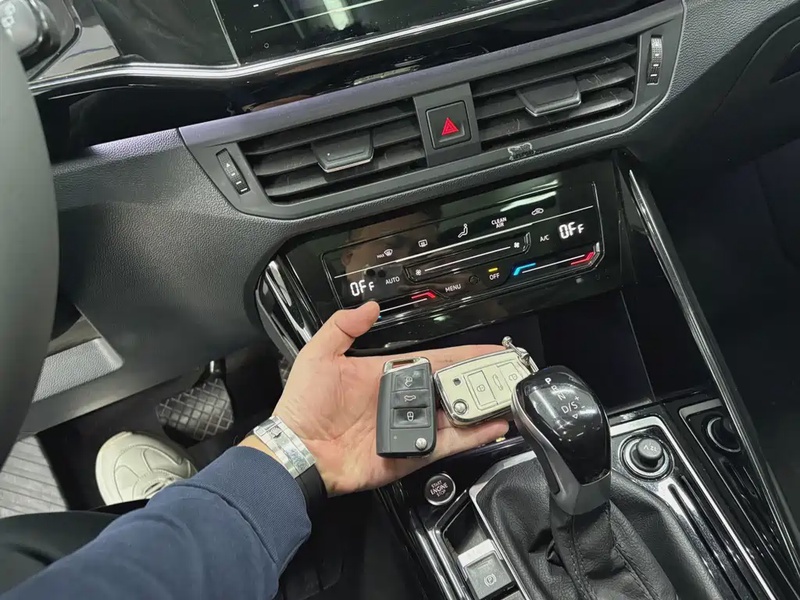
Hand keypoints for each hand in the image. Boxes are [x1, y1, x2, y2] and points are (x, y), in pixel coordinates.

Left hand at [242, 302, 508, 495]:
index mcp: (385, 375)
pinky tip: (494, 425)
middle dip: (478, 380)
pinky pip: (446, 444)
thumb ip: (342, 327)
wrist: (297, 451)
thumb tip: (368, 306)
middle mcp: (401, 402)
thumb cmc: (304, 406)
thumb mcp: (319, 356)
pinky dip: (472, 437)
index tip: (485, 351)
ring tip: (508, 397)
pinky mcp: (411, 454)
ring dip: (481, 407)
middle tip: (506, 373)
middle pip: (450, 388)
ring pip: (455, 416)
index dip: (461, 356)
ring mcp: (409, 428)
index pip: (433, 361)